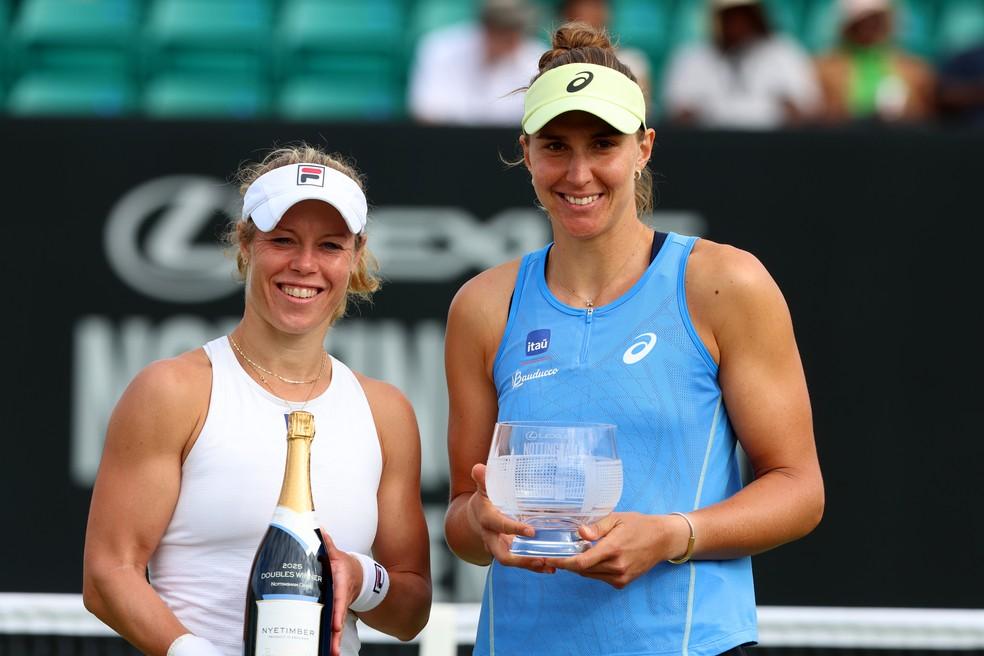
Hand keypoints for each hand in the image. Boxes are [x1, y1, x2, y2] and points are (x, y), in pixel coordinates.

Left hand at [318, 528, 361, 655]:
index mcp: (342, 587)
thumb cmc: (345, 566)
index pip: (339, 600)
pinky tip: (326, 653)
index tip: (334, 625)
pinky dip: (330, 643)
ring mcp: (339, 611)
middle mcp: (342, 601)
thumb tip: (318, 529)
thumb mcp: (337, 555)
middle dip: (335, 637)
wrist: (360, 576)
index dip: (337, 612)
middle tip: (332, 651)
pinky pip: (331, 631)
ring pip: (336, 630)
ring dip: (333, 643)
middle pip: (338, 621)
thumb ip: (326, 545)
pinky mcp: (335, 617)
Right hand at [468, 464, 555, 573]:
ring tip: (550, 565)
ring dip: (531, 565)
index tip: (531, 531)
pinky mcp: (509, 552)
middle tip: (540, 558)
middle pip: (504, 555)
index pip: (501, 526)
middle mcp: (492, 538)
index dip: (514, 529)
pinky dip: (534, 566)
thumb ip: (484, 480)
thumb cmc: (484, 500)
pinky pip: (520, 562)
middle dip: (522, 560)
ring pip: (513, 562)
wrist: (476, 516)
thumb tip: (478, 468)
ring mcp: (500, 548)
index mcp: (487, 521)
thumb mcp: (484, 489)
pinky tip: (550, 568)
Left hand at [543, 512, 688, 588]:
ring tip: (579, 551)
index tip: (548, 559)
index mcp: (612, 549)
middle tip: (558, 552)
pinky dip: (593, 570)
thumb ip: (596, 527)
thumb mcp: (617, 519)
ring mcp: (620, 577)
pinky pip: (600, 578)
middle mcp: (616, 567)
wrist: (663, 540)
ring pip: (590, 575)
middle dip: (568, 562)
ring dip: (581, 566)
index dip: (562, 562)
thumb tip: (579, 533)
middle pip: (582, 570)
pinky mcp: (623, 583)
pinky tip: (596, 558)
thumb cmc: (639, 525)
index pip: (580, 562)